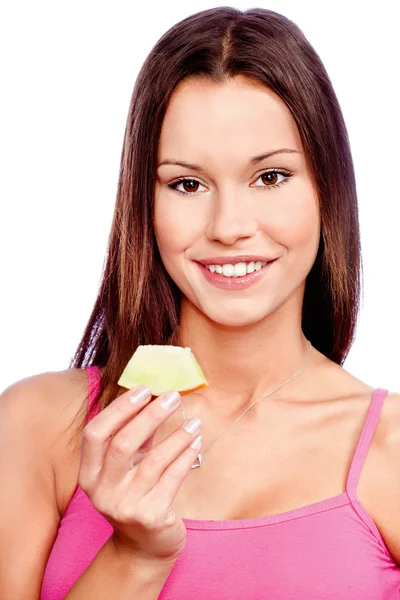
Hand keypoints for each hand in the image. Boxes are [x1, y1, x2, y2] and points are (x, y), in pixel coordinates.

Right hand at [77, 384, 202, 562]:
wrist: (143, 547)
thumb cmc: (135, 495)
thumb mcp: (125, 468)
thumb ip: (134, 437)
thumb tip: (155, 397)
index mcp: (89, 474)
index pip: (94, 433)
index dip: (118, 409)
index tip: (144, 389)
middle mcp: (101, 491)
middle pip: (122, 444)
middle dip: (150, 416)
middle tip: (173, 397)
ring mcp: (125, 505)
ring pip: (153, 460)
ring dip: (176, 436)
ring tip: (194, 421)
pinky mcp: (151, 516)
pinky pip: (172, 477)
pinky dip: (186, 456)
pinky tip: (196, 442)